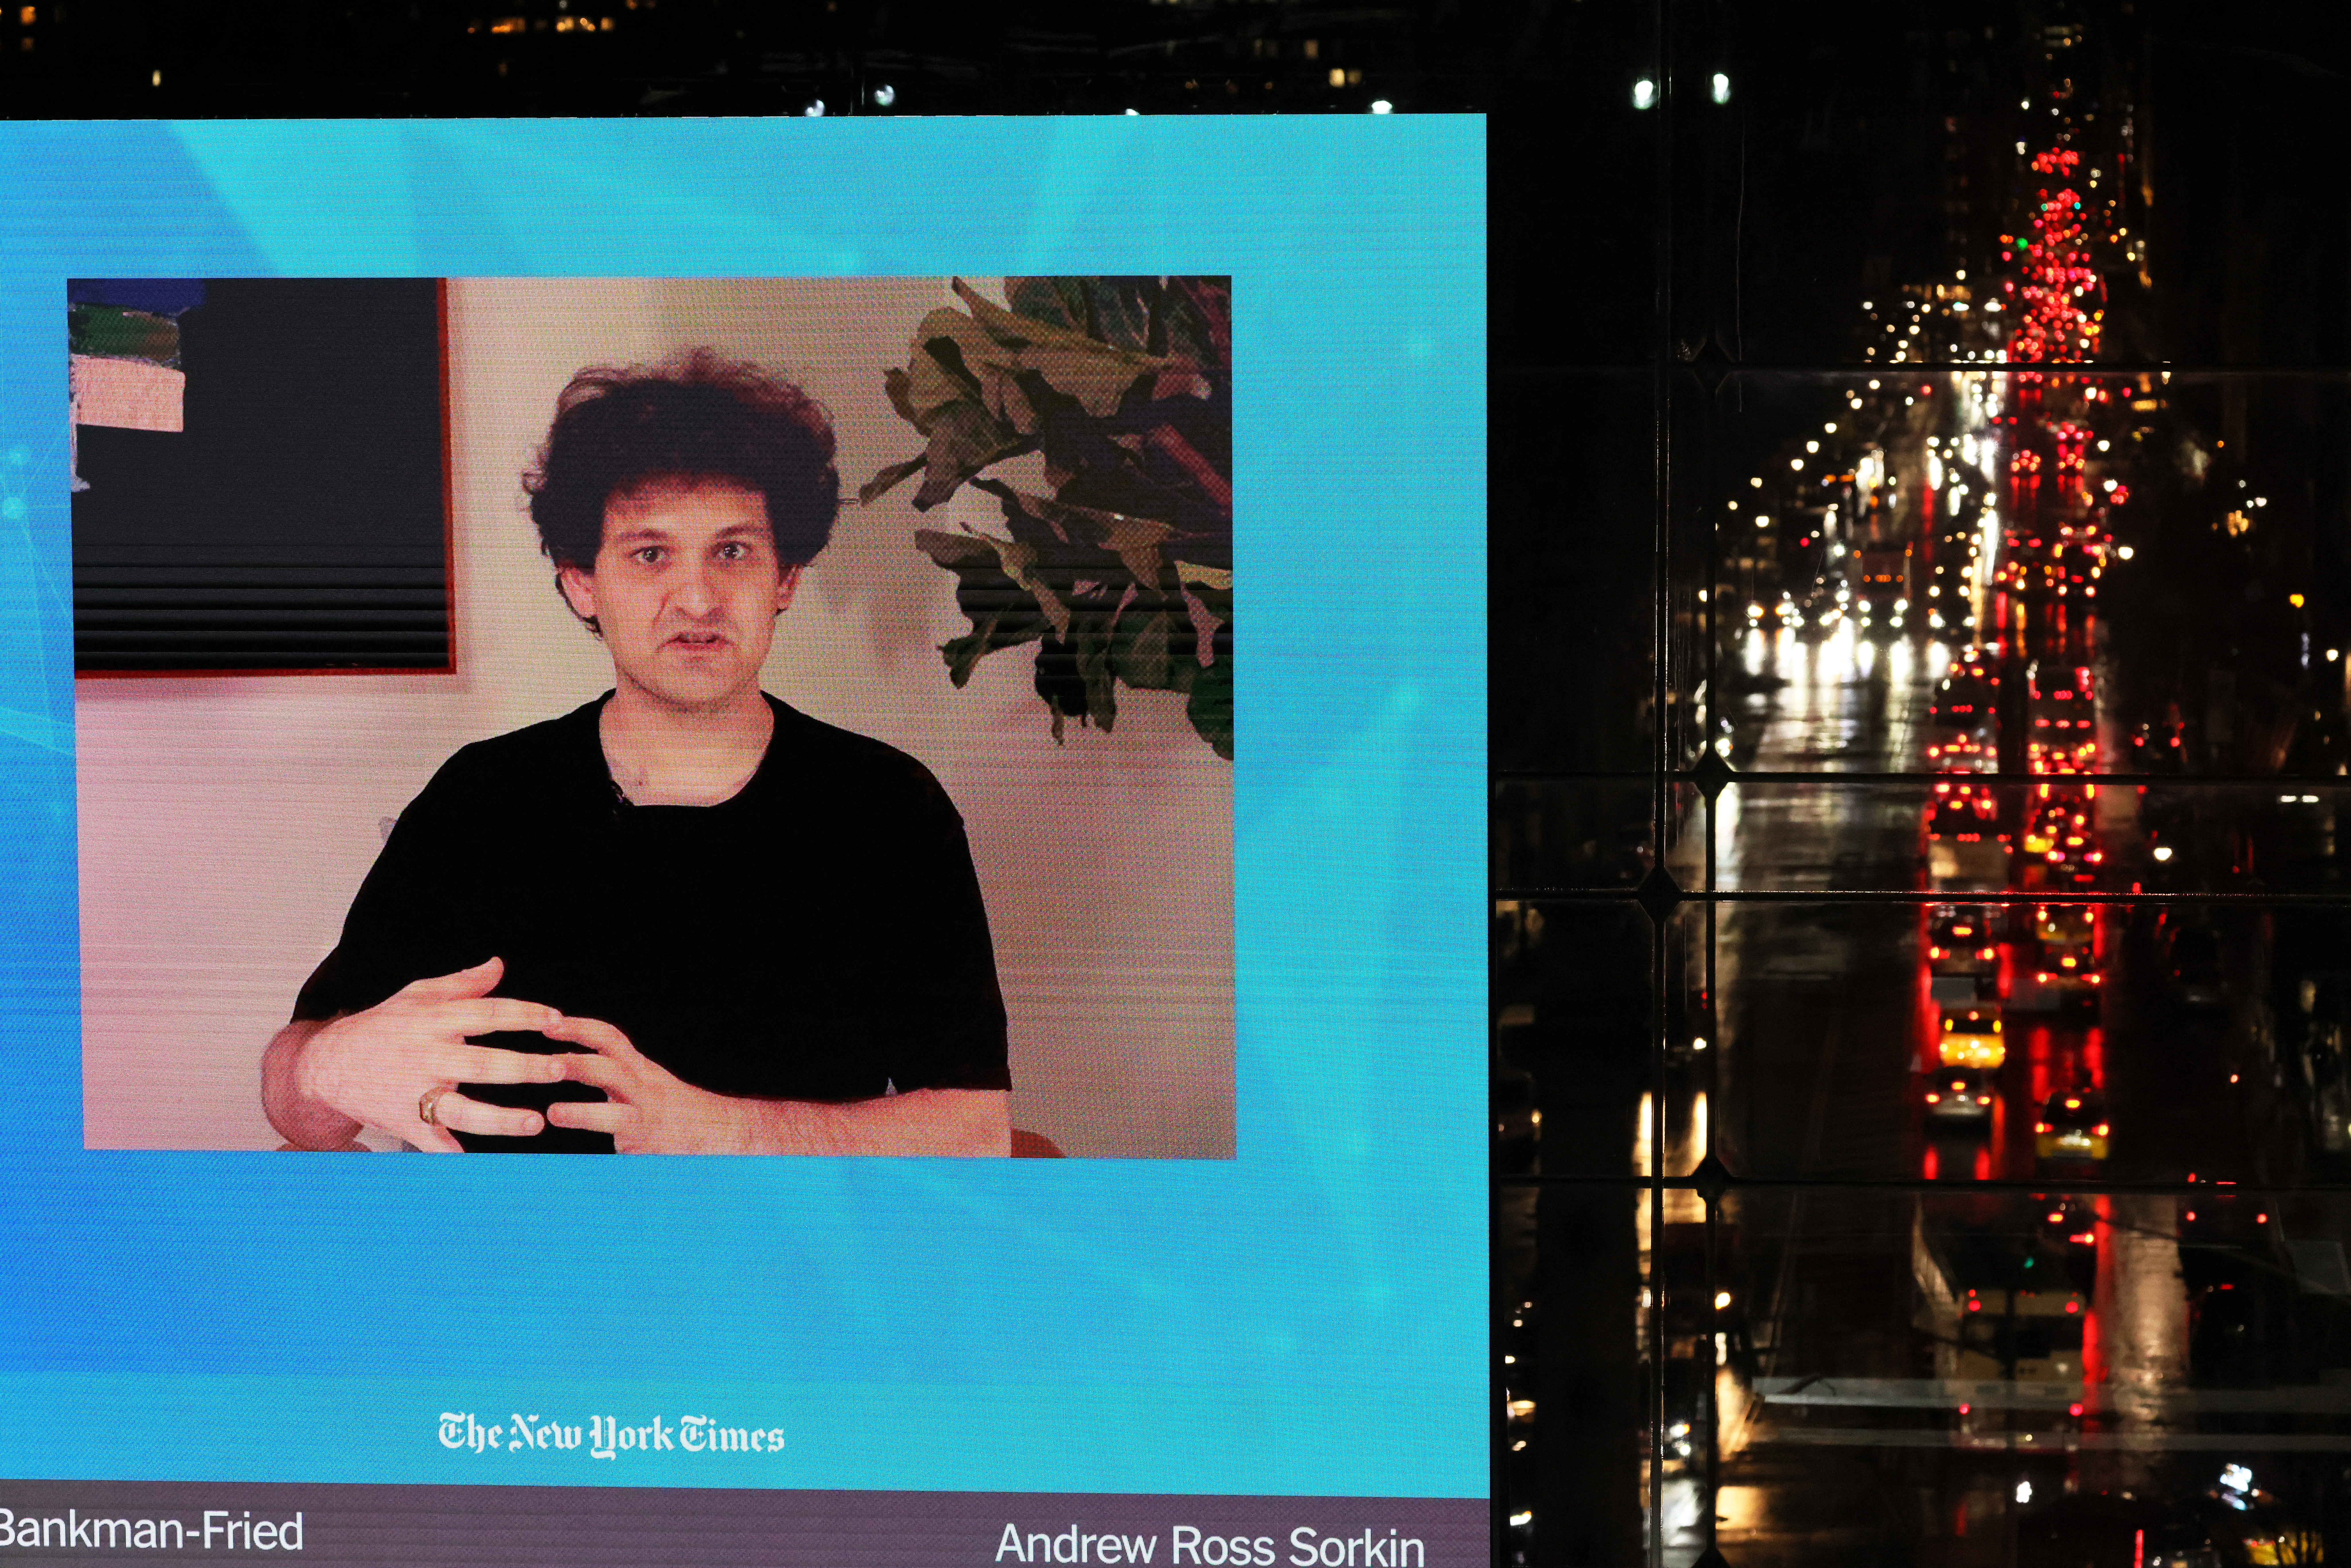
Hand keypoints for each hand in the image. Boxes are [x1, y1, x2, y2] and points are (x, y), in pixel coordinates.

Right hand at [294, 957, 568, 1151]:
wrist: (327, 1062)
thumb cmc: (380, 1027)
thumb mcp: (416, 996)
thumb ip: (461, 984)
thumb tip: (498, 965)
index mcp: (433, 1022)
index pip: (487, 1014)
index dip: (524, 1015)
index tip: (557, 1019)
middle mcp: (428, 1057)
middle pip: (481, 1064)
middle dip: (522, 1067)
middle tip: (559, 1068)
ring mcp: (415, 1093)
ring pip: (462, 1109)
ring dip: (500, 1119)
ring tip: (535, 1123)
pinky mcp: (403, 1121)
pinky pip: (431, 1142)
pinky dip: (451, 1154)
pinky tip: (480, 1163)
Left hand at [540, 1015, 758, 1153]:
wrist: (713, 1130)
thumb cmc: (664, 1104)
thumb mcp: (639, 1077)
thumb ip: (609, 1068)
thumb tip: (558, 1061)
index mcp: (636, 1066)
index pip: (607, 1037)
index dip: (576, 1027)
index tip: (547, 1023)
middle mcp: (640, 1087)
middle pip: (606, 1069)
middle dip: (575, 1064)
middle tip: (544, 1064)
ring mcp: (642, 1118)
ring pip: (610, 1114)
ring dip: (581, 1113)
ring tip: (553, 1113)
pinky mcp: (642, 1146)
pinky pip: (620, 1148)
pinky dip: (600, 1156)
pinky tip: (571, 1161)